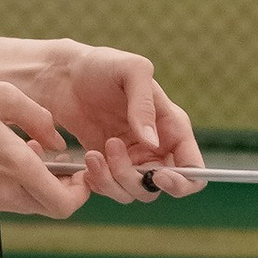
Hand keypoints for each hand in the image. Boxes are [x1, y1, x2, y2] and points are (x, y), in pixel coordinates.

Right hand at [0, 82, 90, 220]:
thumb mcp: (3, 95)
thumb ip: (41, 119)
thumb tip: (60, 144)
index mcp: (14, 165)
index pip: (64, 204)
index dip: (81, 193)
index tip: (81, 173)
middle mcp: (2, 191)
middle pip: (50, 208)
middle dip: (62, 188)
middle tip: (59, 162)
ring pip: (28, 204)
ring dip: (37, 184)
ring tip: (26, 149)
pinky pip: (4, 199)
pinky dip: (13, 184)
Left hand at [13, 48, 200, 202]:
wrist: (64, 74)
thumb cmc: (102, 65)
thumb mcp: (131, 70)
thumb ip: (144, 104)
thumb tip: (152, 142)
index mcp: (172, 127)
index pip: (193, 169)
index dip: (181, 181)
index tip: (156, 175)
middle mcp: (156, 148)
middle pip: (159, 187)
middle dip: (135, 179)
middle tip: (111, 146)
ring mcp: (131, 158)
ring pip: (133, 192)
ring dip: (112, 181)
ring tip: (93, 154)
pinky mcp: (107, 164)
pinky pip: (110, 188)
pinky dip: (99, 183)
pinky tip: (87, 161)